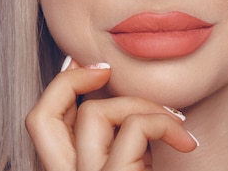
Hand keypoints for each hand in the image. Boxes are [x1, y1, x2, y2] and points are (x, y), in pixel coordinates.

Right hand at [25, 56, 198, 170]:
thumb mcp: (134, 161)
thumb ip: (117, 136)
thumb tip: (113, 86)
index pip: (42, 123)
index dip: (61, 85)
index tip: (95, 67)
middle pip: (39, 117)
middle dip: (71, 79)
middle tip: (108, 69)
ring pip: (94, 113)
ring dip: (142, 103)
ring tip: (174, 121)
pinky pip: (134, 129)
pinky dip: (165, 123)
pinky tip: (187, 142)